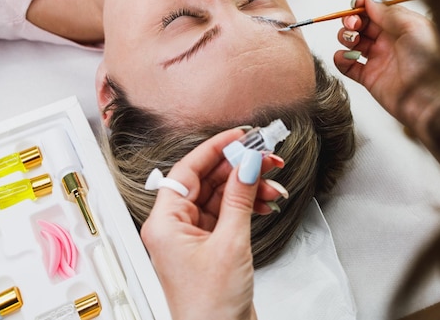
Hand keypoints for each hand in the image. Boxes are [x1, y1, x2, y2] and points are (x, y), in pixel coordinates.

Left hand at [140, 128, 284, 319]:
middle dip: (238, 168)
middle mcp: (176, 226)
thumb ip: (239, 198)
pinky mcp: (211, 246)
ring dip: (248, 188)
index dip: (214, 148)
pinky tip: (266, 201)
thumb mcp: (230, 243)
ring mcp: (194, 236)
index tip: (240, 136)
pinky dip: (248, 205)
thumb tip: (247, 164)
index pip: (187, 170)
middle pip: (206, 181)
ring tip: (273, 183)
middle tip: (266, 156)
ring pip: (221, 196)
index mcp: (165, 222)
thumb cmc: (210, 306)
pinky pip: (228, 213)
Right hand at [333, 0, 439, 125]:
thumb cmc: (430, 62)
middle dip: (352, 20)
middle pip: (361, 24)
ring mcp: (378, 59)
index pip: (376, 10)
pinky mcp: (369, 78)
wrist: (430, 99)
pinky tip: (346, 57)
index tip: (355, 5)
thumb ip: (389, 13)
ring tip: (353, 42)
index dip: (363, 6)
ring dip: (346, 37)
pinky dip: (341, 59)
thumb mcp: (413, 27)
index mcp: (401, 26)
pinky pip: (347, 65)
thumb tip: (369, 0)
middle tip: (354, 26)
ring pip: (352, 42)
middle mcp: (389, 41)